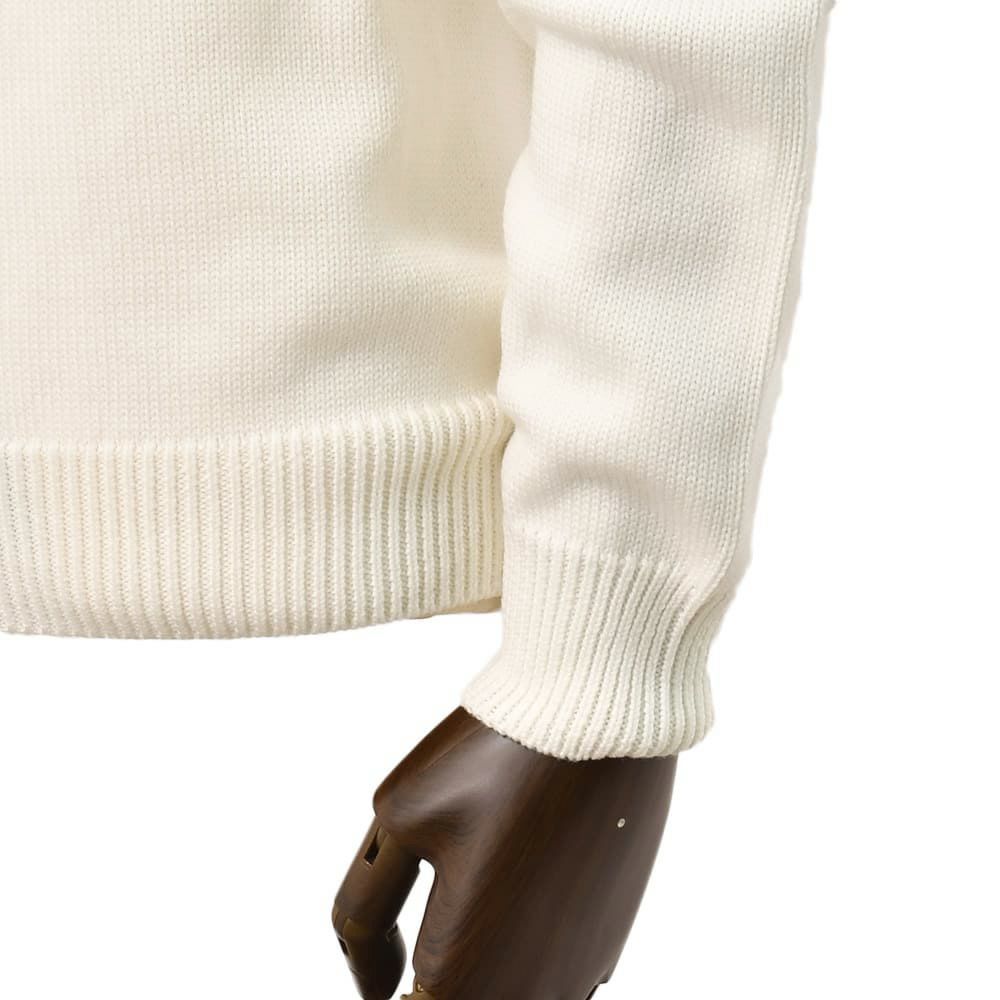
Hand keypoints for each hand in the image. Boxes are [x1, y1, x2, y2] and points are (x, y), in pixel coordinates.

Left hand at [333, 707, 676, 998]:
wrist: (602, 714)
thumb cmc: (494, 760)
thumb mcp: (398, 821)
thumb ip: (363, 915)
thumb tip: (374, 983)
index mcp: (462, 981)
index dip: (385, 977)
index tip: (386, 952)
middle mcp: (531, 996)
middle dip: (430, 978)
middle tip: (429, 904)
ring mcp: (580, 974)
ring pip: (507, 993)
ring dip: (480, 963)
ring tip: (476, 880)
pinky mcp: (609, 939)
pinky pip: (552, 968)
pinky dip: (524, 940)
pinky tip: (521, 877)